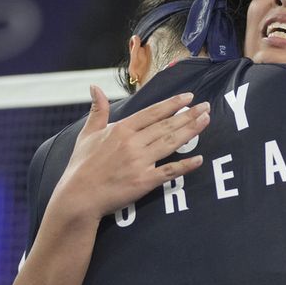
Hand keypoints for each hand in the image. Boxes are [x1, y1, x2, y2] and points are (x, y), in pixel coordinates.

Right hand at [55, 86, 209, 219]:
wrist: (79, 196)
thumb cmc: (81, 166)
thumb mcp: (87, 134)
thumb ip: (98, 110)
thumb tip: (94, 88)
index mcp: (121, 129)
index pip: (152, 112)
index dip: (172, 104)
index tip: (188, 98)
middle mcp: (133, 143)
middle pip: (166, 125)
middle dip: (188, 115)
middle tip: (206, 106)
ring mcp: (140, 162)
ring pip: (171, 142)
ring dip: (191, 131)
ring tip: (206, 120)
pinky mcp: (144, 181)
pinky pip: (169, 171)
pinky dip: (185, 165)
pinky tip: (199, 159)